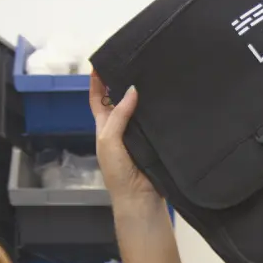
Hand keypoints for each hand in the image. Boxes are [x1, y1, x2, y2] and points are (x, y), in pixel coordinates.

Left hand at [90, 73, 161, 207]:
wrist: (139, 199)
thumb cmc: (118, 171)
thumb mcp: (109, 139)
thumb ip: (119, 115)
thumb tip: (132, 90)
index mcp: (105, 127)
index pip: (98, 100)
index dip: (97, 83)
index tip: (101, 64)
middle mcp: (121, 129)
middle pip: (121, 101)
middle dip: (124, 84)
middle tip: (133, 64)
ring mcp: (138, 136)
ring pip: (140, 111)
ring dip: (143, 96)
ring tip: (151, 75)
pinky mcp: (154, 142)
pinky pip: (155, 123)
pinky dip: (158, 112)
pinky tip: (165, 99)